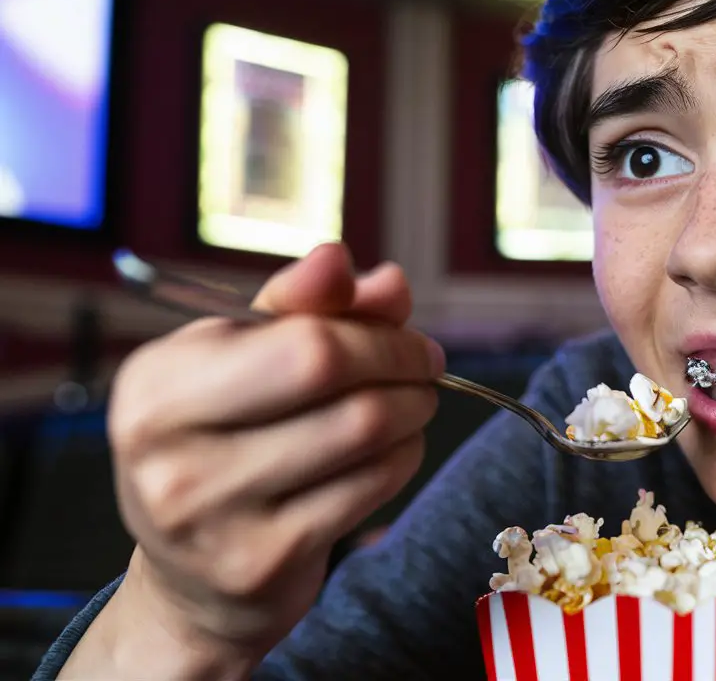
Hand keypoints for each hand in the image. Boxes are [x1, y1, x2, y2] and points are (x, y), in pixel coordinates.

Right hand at [97, 244, 441, 667]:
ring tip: (412, 406)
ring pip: (365, 433)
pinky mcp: (260, 564)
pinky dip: (402, 459)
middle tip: (426, 366)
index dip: (375, 330)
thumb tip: (358, 267)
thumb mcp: (243, 361)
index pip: (302, 337)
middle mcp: (169, 452)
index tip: (408, 333)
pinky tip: (393, 452)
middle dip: (402, 362)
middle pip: (334, 378)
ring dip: (412, 410)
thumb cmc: (226, 443)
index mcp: (156, 383)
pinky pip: (370, 488)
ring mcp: (212, 517)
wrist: (192, 580)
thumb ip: (304, 307)